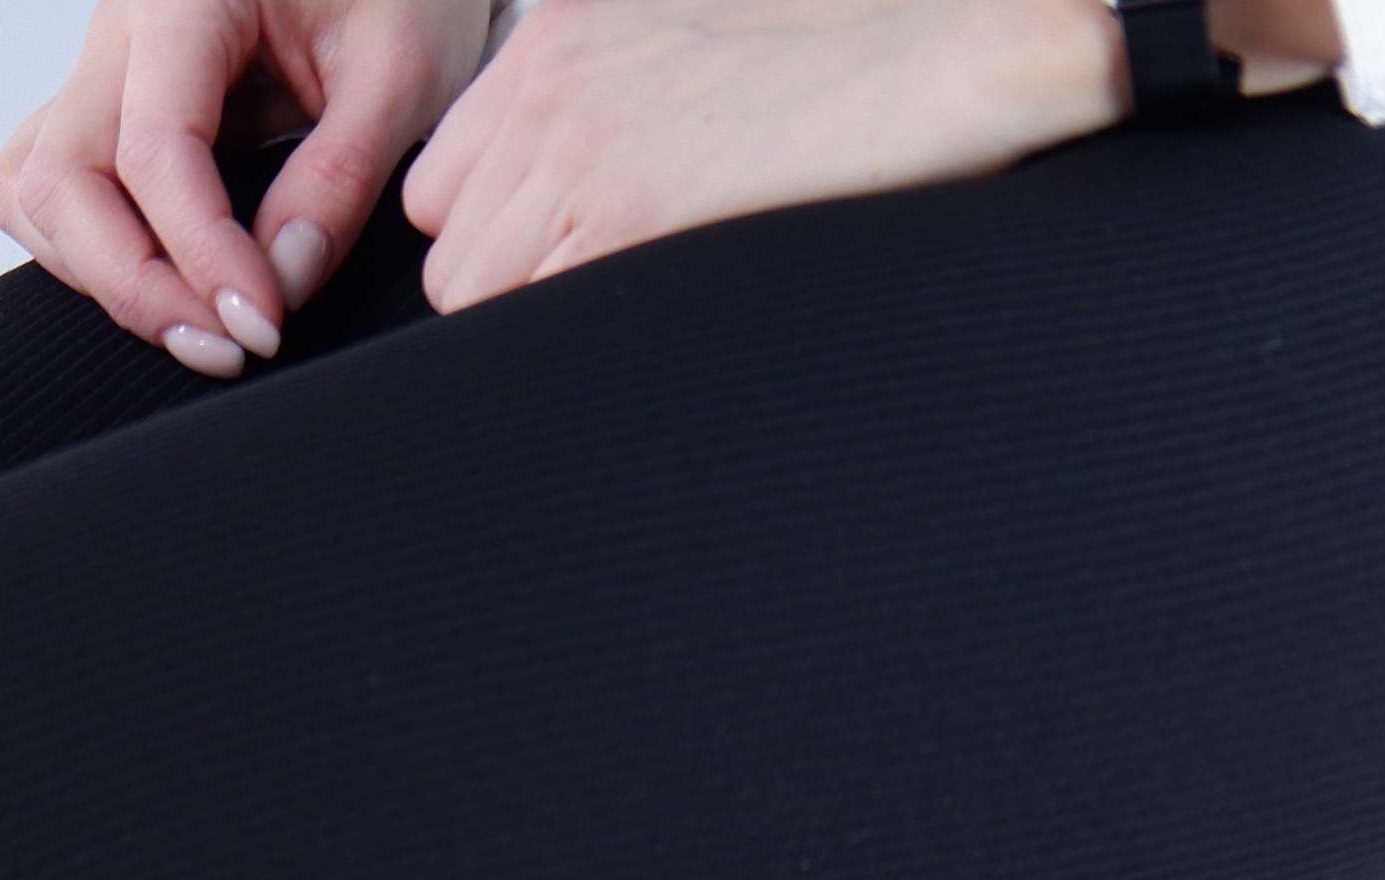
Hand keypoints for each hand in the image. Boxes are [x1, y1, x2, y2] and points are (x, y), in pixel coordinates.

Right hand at [0, 0, 497, 374]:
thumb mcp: (403, 68)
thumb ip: (341, 177)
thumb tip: (281, 281)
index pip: (153, 150)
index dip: (202, 255)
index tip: (262, 322)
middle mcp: (122, 29)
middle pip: (61, 182)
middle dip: (135, 286)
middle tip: (226, 344)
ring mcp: (101, 71)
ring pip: (35, 194)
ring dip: (102, 277)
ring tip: (199, 323)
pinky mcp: (103, 111)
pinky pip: (42, 191)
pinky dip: (83, 252)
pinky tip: (161, 278)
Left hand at [400, 0, 1130, 308]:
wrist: (939, 53)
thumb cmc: (837, 60)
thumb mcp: (686, 39)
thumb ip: (604, 101)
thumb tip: (562, 202)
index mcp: (557, 36)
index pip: (445, 184)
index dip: (495, 238)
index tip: (556, 257)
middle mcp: (550, 84)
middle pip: (451, 249)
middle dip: (509, 287)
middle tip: (602, 291)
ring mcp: (579, 145)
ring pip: (473, 293)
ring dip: (534, 318)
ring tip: (632, 297)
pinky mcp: (625, 209)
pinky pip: (526, 318)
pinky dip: (569, 338)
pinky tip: (647, 307)